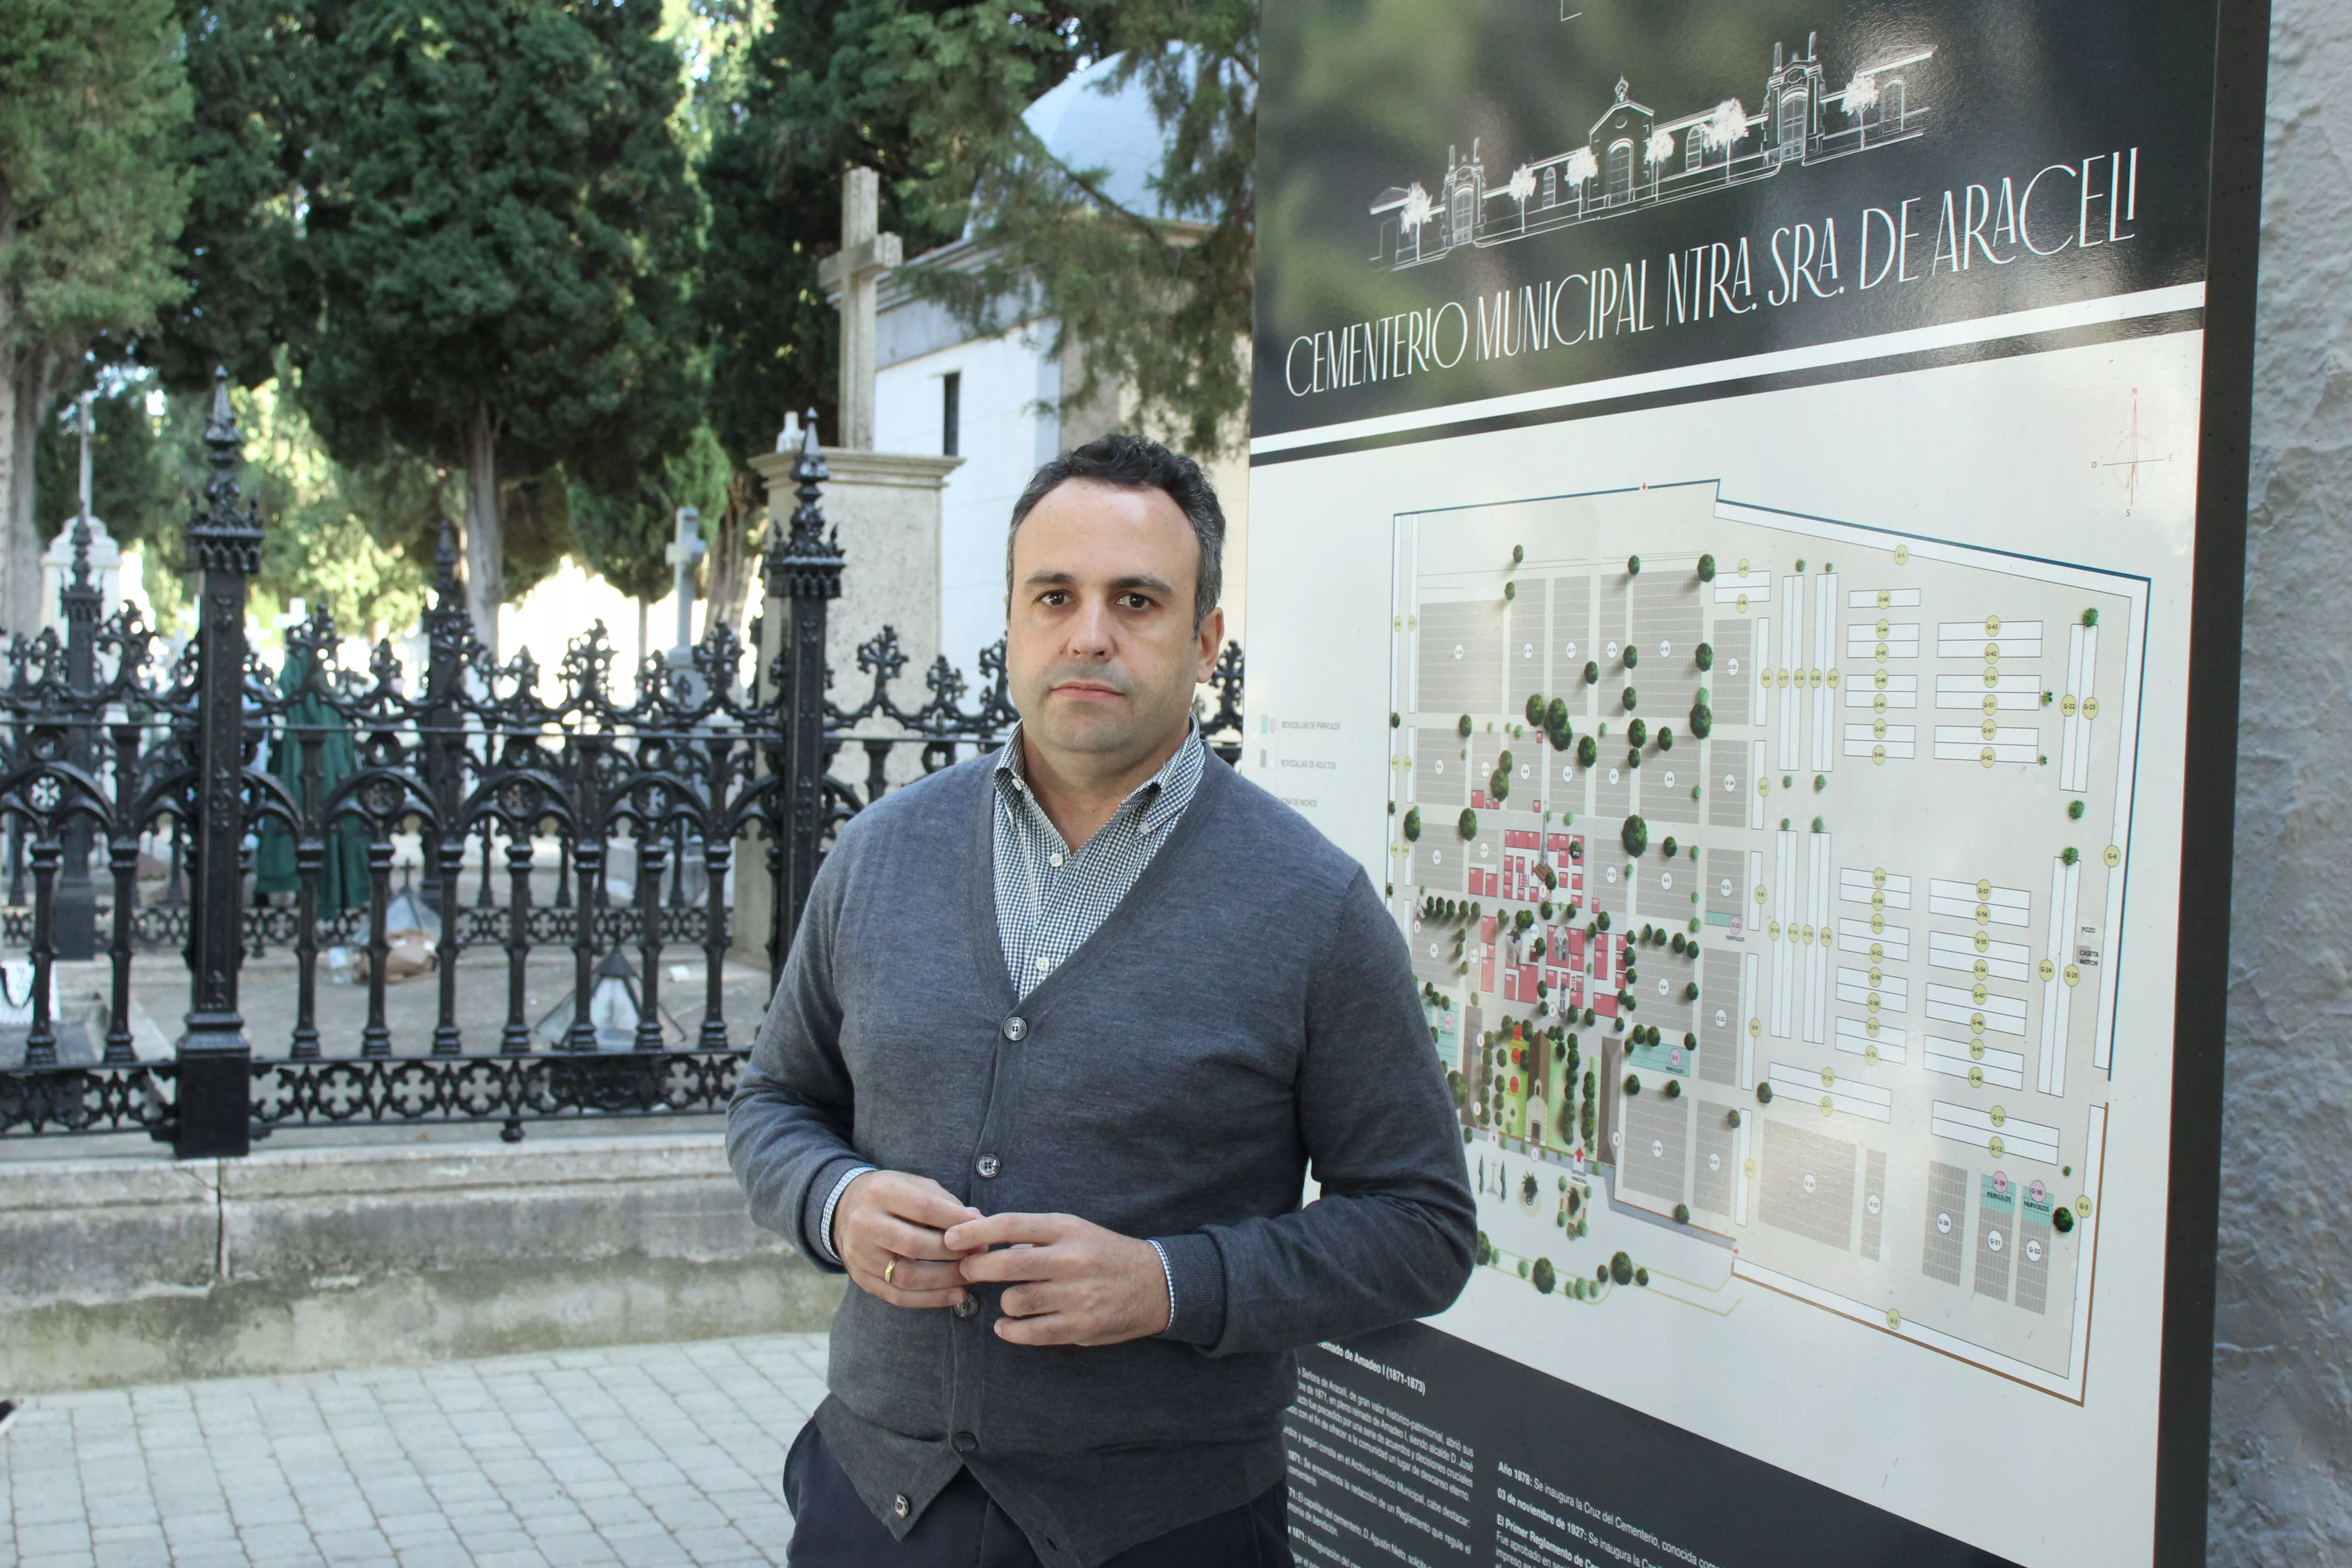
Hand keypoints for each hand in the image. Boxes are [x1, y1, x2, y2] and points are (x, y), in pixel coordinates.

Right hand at [834, 1170, 983, 1309]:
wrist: (843, 1208)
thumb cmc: (890, 1194)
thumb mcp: (913, 1184)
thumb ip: (944, 1201)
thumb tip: (976, 1222)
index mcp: (880, 1192)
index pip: (923, 1208)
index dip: (956, 1220)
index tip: (982, 1228)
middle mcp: (864, 1223)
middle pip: (914, 1245)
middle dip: (953, 1253)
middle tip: (980, 1254)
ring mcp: (859, 1254)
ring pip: (906, 1276)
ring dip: (945, 1280)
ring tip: (971, 1277)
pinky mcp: (860, 1277)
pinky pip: (897, 1296)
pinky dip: (929, 1299)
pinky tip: (953, 1296)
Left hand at [945, 1212, 1172, 1346]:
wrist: (1156, 1284)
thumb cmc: (1104, 1254)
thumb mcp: (1074, 1230)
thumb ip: (1034, 1234)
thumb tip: (984, 1240)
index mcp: (1066, 1229)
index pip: (1010, 1225)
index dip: (974, 1231)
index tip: (950, 1238)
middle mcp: (1070, 1260)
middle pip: (1006, 1265)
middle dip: (976, 1267)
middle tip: (968, 1270)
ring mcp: (1075, 1295)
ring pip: (1013, 1301)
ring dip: (1003, 1301)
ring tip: (1011, 1299)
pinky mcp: (1079, 1327)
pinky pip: (1029, 1332)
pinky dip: (1010, 1330)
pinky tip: (1007, 1325)